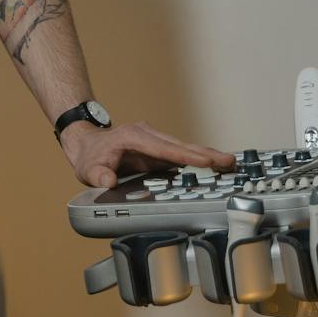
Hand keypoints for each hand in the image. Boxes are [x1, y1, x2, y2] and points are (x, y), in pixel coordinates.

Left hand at [60, 119, 232, 187]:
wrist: (87, 145)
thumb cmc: (90, 156)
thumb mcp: (89, 169)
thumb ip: (98, 175)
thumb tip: (109, 181)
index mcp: (133, 137)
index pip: (164, 148)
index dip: (185, 155)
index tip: (205, 160)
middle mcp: (147, 135)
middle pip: (180, 145)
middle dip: (205, 154)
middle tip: (229, 161)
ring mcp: (154, 141)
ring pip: (184, 148)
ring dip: (206, 156)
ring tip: (230, 164)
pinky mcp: (158, 149)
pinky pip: (180, 154)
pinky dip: (198, 159)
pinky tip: (214, 165)